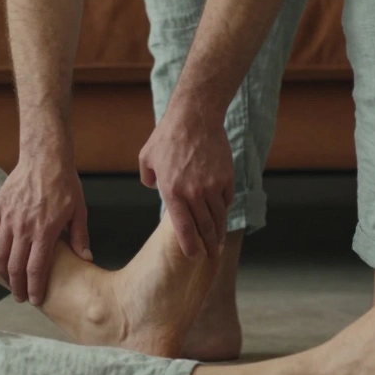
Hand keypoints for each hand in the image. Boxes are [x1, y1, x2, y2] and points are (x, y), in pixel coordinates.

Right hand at [0, 156, 90, 304]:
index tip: (34, 299)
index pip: (35, 269)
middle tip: (19, 296)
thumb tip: (86, 259)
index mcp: (44, 232)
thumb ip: (80, 237)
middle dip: (16, 286)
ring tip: (8, 279)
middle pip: (14, 267)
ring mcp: (8, 218)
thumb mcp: (79, 211)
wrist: (45, 158)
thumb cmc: (65, 184)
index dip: (34, 288)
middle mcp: (23, 228)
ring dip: (2, 271)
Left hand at [139, 102, 233, 258]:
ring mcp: (212, 186)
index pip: (183, 228)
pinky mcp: (226, 178)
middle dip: (208, 246)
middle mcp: (193, 192)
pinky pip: (226, 200)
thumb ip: (147, 178)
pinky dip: (224, 210)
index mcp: (172, 191)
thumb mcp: (147, 158)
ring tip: (218, 243)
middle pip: (205, 227)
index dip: (189, 246)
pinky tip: (221, 216)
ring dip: (219, 233)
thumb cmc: (167, 137)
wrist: (195, 117)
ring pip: (218, 217)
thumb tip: (152, 187)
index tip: (193, 257)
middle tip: (211, 256)